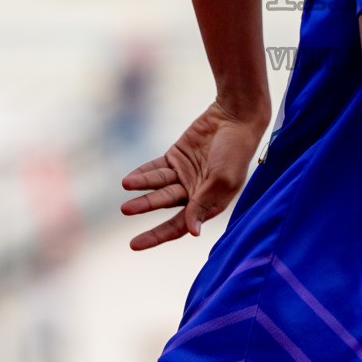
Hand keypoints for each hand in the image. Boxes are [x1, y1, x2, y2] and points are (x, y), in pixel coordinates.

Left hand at [120, 100, 267, 249]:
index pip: (179, 225)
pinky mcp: (176, 157)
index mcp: (209, 204)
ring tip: (126, 185)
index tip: (135, 244)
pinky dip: (143, 173)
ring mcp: (184, 174)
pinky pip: (156, 168)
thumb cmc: (236, 151)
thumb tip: (193, 232)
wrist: (235, 117)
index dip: (158, 236)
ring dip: (142, 188)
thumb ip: (204, 204)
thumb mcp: (222, 180)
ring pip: (158, 186)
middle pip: (165, 205)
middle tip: (126, 209)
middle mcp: (194, 192)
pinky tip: (130, 179)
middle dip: (145, 206)